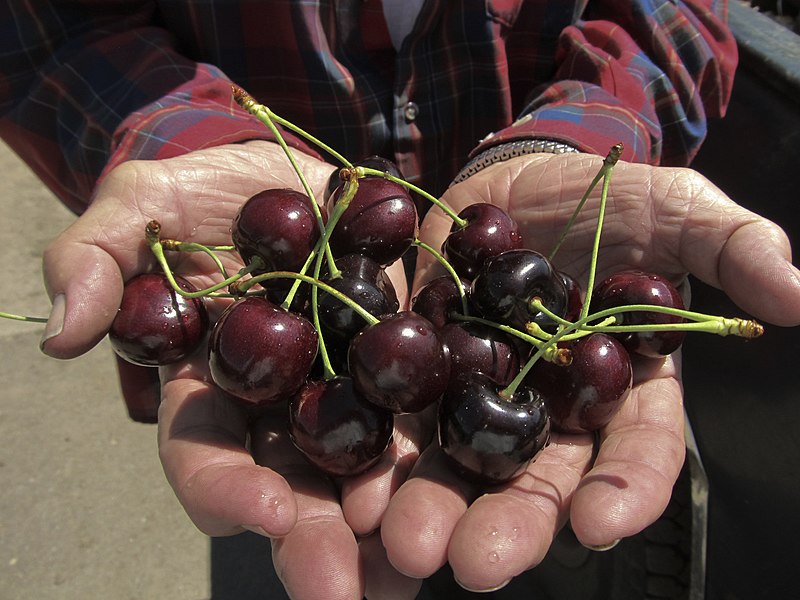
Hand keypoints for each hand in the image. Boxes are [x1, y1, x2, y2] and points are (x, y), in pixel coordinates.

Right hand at [39, 141, 423, 598]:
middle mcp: (278, 408)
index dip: (227, 489)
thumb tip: (62, 333)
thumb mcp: (141, 206)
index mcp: (208, 387)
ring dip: (384, 526)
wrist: (291, 174)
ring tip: (412, 572)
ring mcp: (343, 391)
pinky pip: (422, 415)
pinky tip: (470, 498)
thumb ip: (98, 258)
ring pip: (361, 470)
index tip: (267, 514)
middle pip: (291, 487)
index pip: (206, 454)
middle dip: (315, 540)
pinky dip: (438, 457)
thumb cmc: (205, 190)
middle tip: (346, 591)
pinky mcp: (401, 365)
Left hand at [379, 152, 799, 591]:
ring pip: (461, 466)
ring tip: (402, 542)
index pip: (634, 454)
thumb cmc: (604, 198)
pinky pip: (400, 421)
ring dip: (433, 509)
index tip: (598, 524)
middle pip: (538, 481)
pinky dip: (378, 458)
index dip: (623, 491)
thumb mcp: (672, 207)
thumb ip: (726, 246)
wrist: (515, 183)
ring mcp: (481, 397)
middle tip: (474, 563)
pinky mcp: (422, 372)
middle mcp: (550, 411)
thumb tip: (799, 293)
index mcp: (620, 390)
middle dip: (510, 524)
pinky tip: (354, 492)